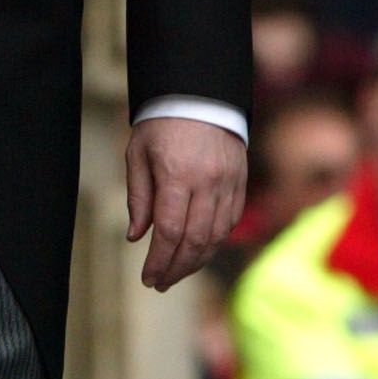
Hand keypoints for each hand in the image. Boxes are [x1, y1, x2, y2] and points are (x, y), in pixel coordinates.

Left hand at [125, 117, 247, 292]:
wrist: (200, 94)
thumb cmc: (161, 124)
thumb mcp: (138, 155)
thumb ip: (138, 198)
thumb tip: (137, 237)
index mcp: (177, 175)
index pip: (170, 231)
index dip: (160, 261)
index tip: (148, 278)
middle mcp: (207, 182)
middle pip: (196, 240)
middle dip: (177, 268)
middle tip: (160, 284)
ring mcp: (229, 182)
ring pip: (216, 235)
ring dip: (197, 260)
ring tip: (176, 273)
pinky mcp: (240, 181)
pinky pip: (230, 221)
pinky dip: (215, 241)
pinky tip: (199, 251)